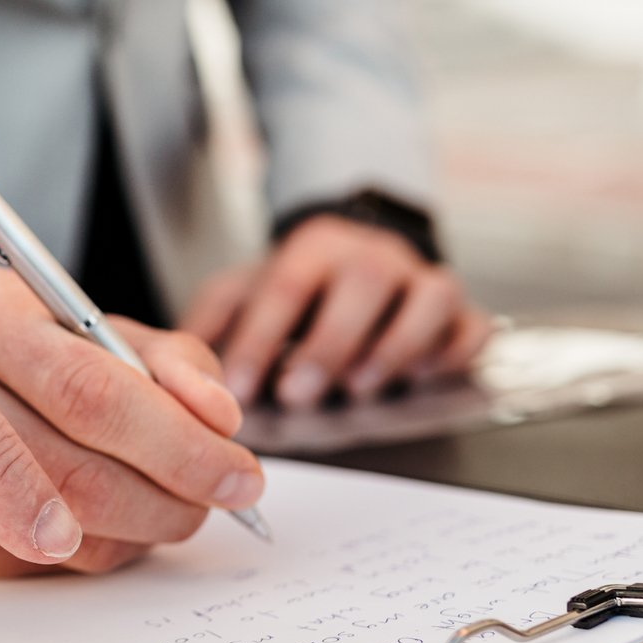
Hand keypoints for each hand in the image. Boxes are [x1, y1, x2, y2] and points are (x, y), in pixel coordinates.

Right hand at [0, 264, 265, 576]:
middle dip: (172, 498)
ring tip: (166, 501)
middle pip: (75, 476)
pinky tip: (103, 515)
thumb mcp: (85, 327)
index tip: (239, 468)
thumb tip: (218, 419)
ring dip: (142, 529)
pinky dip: (99, 547)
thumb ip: (166, 360)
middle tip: (221, 499)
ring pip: (64, 532)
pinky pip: (41, 566)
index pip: (89, 390)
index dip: (175, 441)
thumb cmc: (9, 358)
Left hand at [181, 215, 491, 410]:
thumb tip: (170, 367)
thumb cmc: (294, 285)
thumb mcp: (243, 290)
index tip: (241, 387)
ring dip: (396, 345)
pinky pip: (472, 323)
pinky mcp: (458, 310)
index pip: (285, 285)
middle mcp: (371, 255)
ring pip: (428, 296)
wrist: (353, 251)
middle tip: (298, 394)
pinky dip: (455, 350)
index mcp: (312, 248)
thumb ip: (210, 321)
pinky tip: (424, 376)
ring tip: (361, 387)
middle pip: (361, 283)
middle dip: (328, 343)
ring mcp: (420, 278)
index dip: (262, 338)